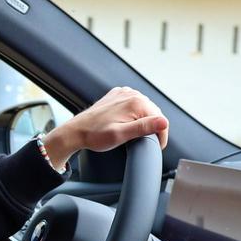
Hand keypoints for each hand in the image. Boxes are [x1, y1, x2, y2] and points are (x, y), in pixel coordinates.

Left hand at [42, 87, 168, 169]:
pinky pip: (133, 104)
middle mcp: (132, 94)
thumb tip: (164, 122)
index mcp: (136, 102)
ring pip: (145, 108)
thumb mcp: (121, 135)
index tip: (157, 147)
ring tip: (134, 134)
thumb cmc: (95, 135)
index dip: (161, 136)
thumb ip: (143, 128)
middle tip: (144, 142)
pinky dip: (134, 113)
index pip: (161, 119)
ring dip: (143, 120)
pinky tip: (127, 122)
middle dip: (152, 128)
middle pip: (153, 113)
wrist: (77, 131)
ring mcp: (124, 93)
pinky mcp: (117, 96)